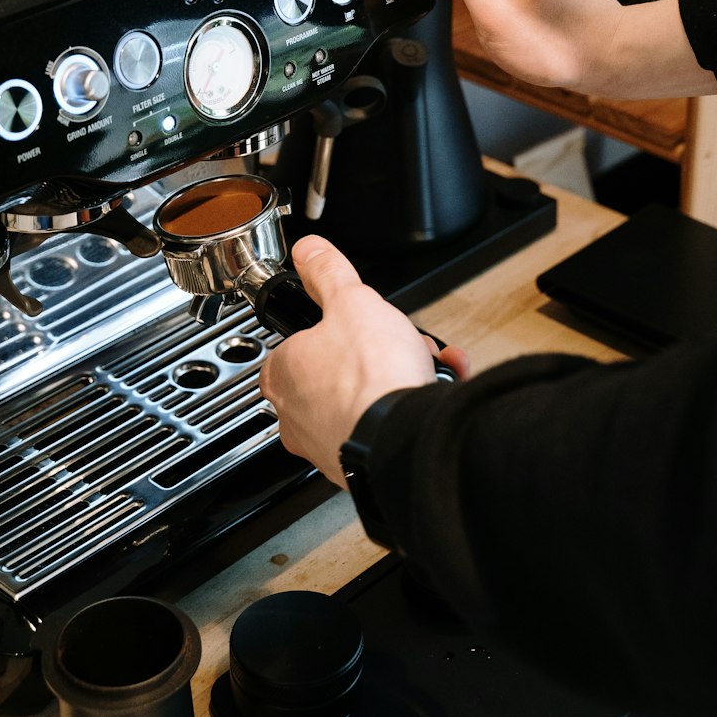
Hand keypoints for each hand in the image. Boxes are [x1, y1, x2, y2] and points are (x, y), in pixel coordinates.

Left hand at [258, 235, 468, 486]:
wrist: (404, 437)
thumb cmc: (371, 378)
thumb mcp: (350, 300)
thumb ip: (328, 273)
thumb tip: (310, 251)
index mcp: (284, 373)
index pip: (297, 344)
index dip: (335, 327)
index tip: (356, 322)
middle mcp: (297, 416)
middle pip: (338, 371)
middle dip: (378, 352)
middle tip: (397, 342)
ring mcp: (328, 445)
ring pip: (366, 400)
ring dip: (399, 377)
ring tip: (423, 365)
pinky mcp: (361, 464)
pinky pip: (387, 426)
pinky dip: (412, 406)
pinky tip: (433, 391)